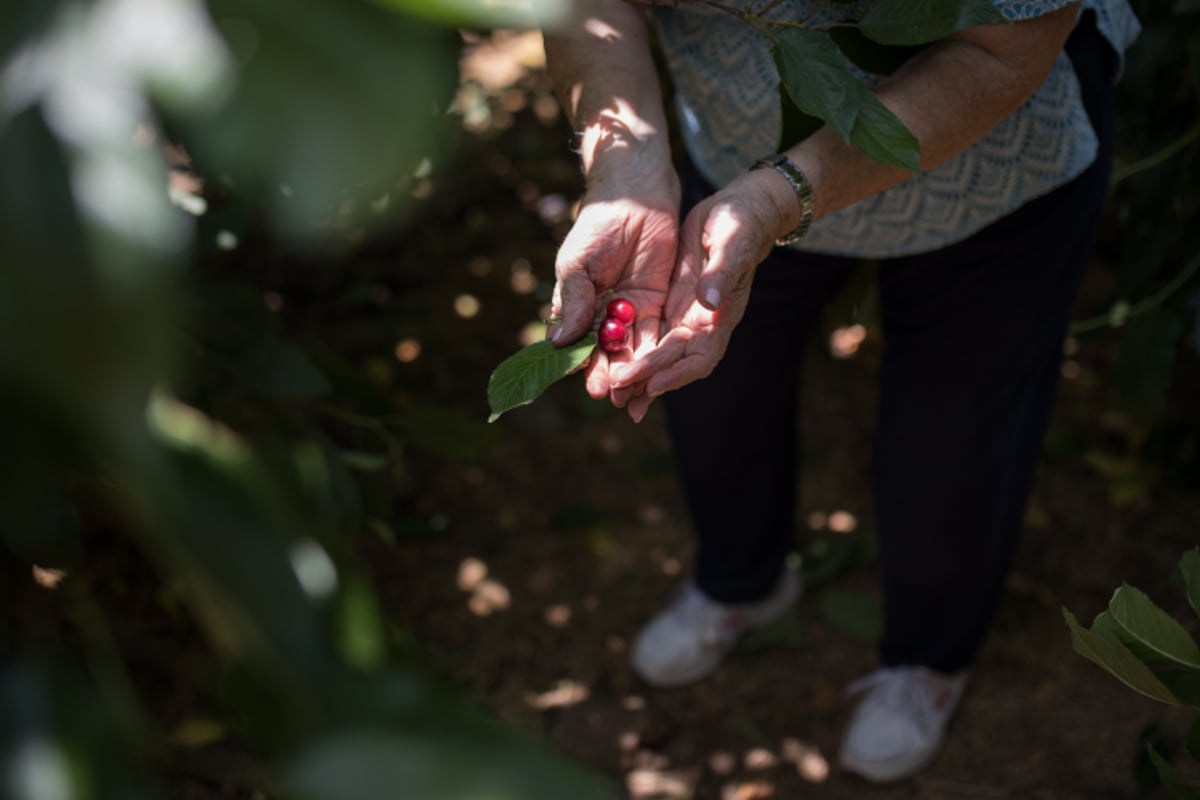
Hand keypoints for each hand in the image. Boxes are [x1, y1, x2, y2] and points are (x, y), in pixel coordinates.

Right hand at [547, 154, 679, 406]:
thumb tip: (559, 341)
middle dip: (608, 373)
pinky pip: (654, 332)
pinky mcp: (657, 301)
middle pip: (605, 352)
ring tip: (631, 392)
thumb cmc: (597, 225)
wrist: (635, 195)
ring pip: (629, 347)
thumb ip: (574, 301)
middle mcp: (602, 312)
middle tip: (612, 394)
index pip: (577, 343)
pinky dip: (653, 352)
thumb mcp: (578, 264)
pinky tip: (653, 370)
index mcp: (577, 304)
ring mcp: (630, 308)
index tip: (588, 382)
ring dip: (631, 370)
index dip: (582, 364)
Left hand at [613, 170, 792, 411]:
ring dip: (638, 374)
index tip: (652, 384)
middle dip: (647, 379)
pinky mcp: (671, 303)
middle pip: (674, 363)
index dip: (678, 373)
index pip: (701, 356)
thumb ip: (721, 274)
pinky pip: (650, 333)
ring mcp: (685, 315)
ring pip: (660, 354)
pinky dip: (633, 349)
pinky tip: (611, 360)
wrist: (739, 211)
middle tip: (617, 391)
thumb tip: (710, 304)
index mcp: (720, 316)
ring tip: (612, 392)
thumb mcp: (732, 243)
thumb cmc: (741, 224)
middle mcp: (702, 323)